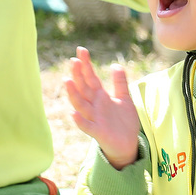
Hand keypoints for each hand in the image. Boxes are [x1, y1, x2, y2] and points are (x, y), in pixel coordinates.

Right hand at [65, 46, 141, 168]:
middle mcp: (95, 106)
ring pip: (81, 105)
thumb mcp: (125, 99)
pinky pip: (87, 126)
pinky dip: (80, 121)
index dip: (86, 65)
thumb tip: (115, 65)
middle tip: (73, 60)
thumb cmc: (123, 122)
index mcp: (101, 97)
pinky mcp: (98, 132)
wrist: (128, 144)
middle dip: (78, 75)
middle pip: (84, 88)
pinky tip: (73, 113)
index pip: (91, 78)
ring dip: (74, 94)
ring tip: (67, 81)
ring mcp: (95, 119)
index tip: (81, 50)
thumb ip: (120, 83)